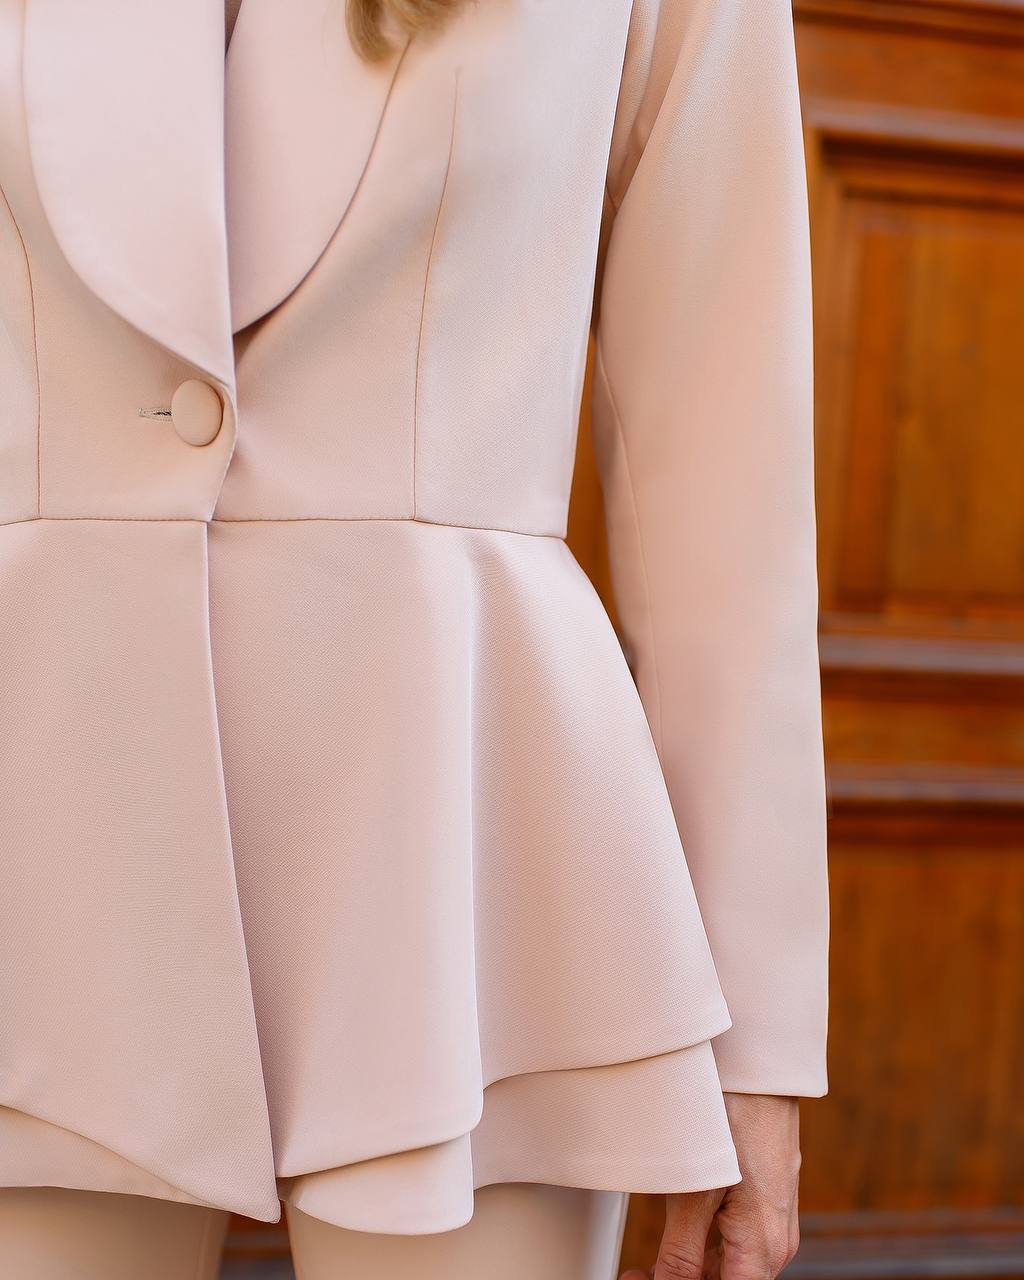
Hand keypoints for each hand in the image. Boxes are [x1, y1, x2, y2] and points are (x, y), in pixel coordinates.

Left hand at [620, 1093, 800, 1279]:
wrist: (761, 1071)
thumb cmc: (734, 1118)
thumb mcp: (696, 1190)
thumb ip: (682, 1252)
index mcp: (763, 1249)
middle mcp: (776, 1242)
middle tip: (636, 1273)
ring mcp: (774, 1220)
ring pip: (731, 1267)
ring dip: (692, 1271)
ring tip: (647, 1262)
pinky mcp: (767, 1200)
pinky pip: (738, 1242)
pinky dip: (706, 1249)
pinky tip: (678, 1236)